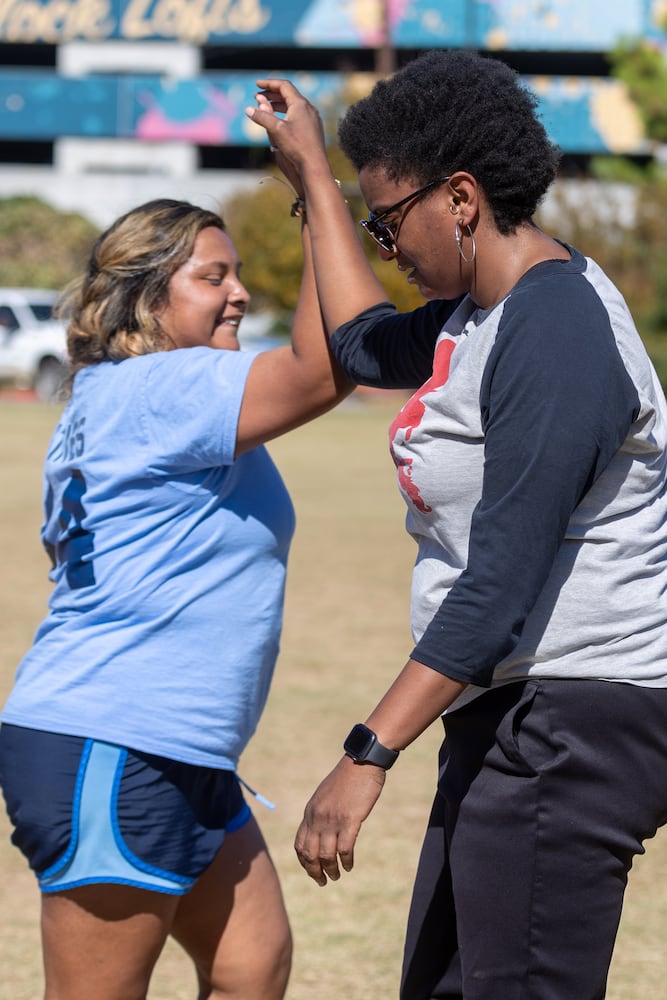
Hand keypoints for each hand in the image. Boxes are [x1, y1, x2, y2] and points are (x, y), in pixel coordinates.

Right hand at [245, 79, 329, 180]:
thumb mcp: (276, 130)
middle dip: (272, 94)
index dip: (269, 84)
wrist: (315, 166)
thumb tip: (248, 109)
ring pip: (293, 105)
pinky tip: (280, 121)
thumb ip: (262, 117)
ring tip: (266, 108)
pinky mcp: (313, 128)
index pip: (283, 86)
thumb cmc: (297, 147)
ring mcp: (312, 118)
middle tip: (258, 97)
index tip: (257, 84)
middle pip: (288, 94)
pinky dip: (286, 113)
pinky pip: (298, 115)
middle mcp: (309, 108)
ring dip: (279, 104)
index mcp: (300, 104)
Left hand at [294, 755, 385, 885]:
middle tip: (322, 881)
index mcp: (310, 811)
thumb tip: (320, 829)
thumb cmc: (347, 777)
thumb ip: (321, 812)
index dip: (304, 861)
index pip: (300, 844)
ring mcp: (333, 819)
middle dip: (314, 871)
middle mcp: (318, 817)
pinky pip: (345, 848)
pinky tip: (349, 865)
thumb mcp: (326, 795)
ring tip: (336, 876)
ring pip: (326, 855)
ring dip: (331, 869)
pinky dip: (346, 861)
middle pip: (309, 854)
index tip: (311, 870)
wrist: (362, 761)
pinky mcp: (350, 820)